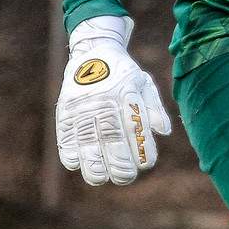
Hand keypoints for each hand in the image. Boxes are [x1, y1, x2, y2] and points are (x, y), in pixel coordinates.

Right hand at [56, 15, 171, 186]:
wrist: (92, 50)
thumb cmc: (123, 74)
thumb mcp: (143, 83)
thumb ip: (154, 108)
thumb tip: (164, 132)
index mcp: (126, 92)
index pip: (135, 126)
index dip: (140, 149)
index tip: (146, 164)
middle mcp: (104, 99)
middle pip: (111, 136)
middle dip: (119, 163)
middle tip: (125, 178)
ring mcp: (82, 105)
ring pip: (86, 140)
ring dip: (93, 163)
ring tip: (101, 178)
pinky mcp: (65, 109)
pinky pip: (65, 135)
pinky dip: (70, 153)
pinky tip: (78, 165)